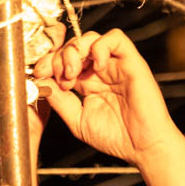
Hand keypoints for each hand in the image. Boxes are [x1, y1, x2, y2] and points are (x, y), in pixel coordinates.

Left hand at [42, 30, 178, 165]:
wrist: (143, 147)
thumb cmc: (116, 138)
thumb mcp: (77, 120)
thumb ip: (59, 100)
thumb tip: (40, 83)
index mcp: (86, 83)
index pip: (62, 60)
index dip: (48, 62)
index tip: (41, 76)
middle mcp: (100, 71)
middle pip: (73, 46)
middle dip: (59, 57)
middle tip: (61, 78)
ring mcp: (115, 65)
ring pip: (91, 38)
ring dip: (76, 50)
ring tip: (73, 73)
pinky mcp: (132, 62)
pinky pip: (116, 38)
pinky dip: (101, 46)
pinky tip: (98, 67)